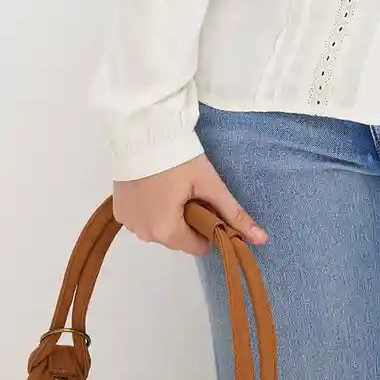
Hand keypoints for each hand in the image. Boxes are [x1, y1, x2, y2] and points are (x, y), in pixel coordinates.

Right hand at [112, 153, 268, 256]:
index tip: (211, 206)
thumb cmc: (179, 158)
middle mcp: (143, 234)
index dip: (210, 228)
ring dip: (170, 215)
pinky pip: (142, 218)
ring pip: (159, 228)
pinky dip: (152, 208)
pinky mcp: (117, 211)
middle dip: (189, 220)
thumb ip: (234, 214)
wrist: (142, 132)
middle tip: (192, 191)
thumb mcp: (210, 184)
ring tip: (174, 185)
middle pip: (177, 238)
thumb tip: (262, 240)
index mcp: (165, 232)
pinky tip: (157, 186)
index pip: (197, 247)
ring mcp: (127, 222)